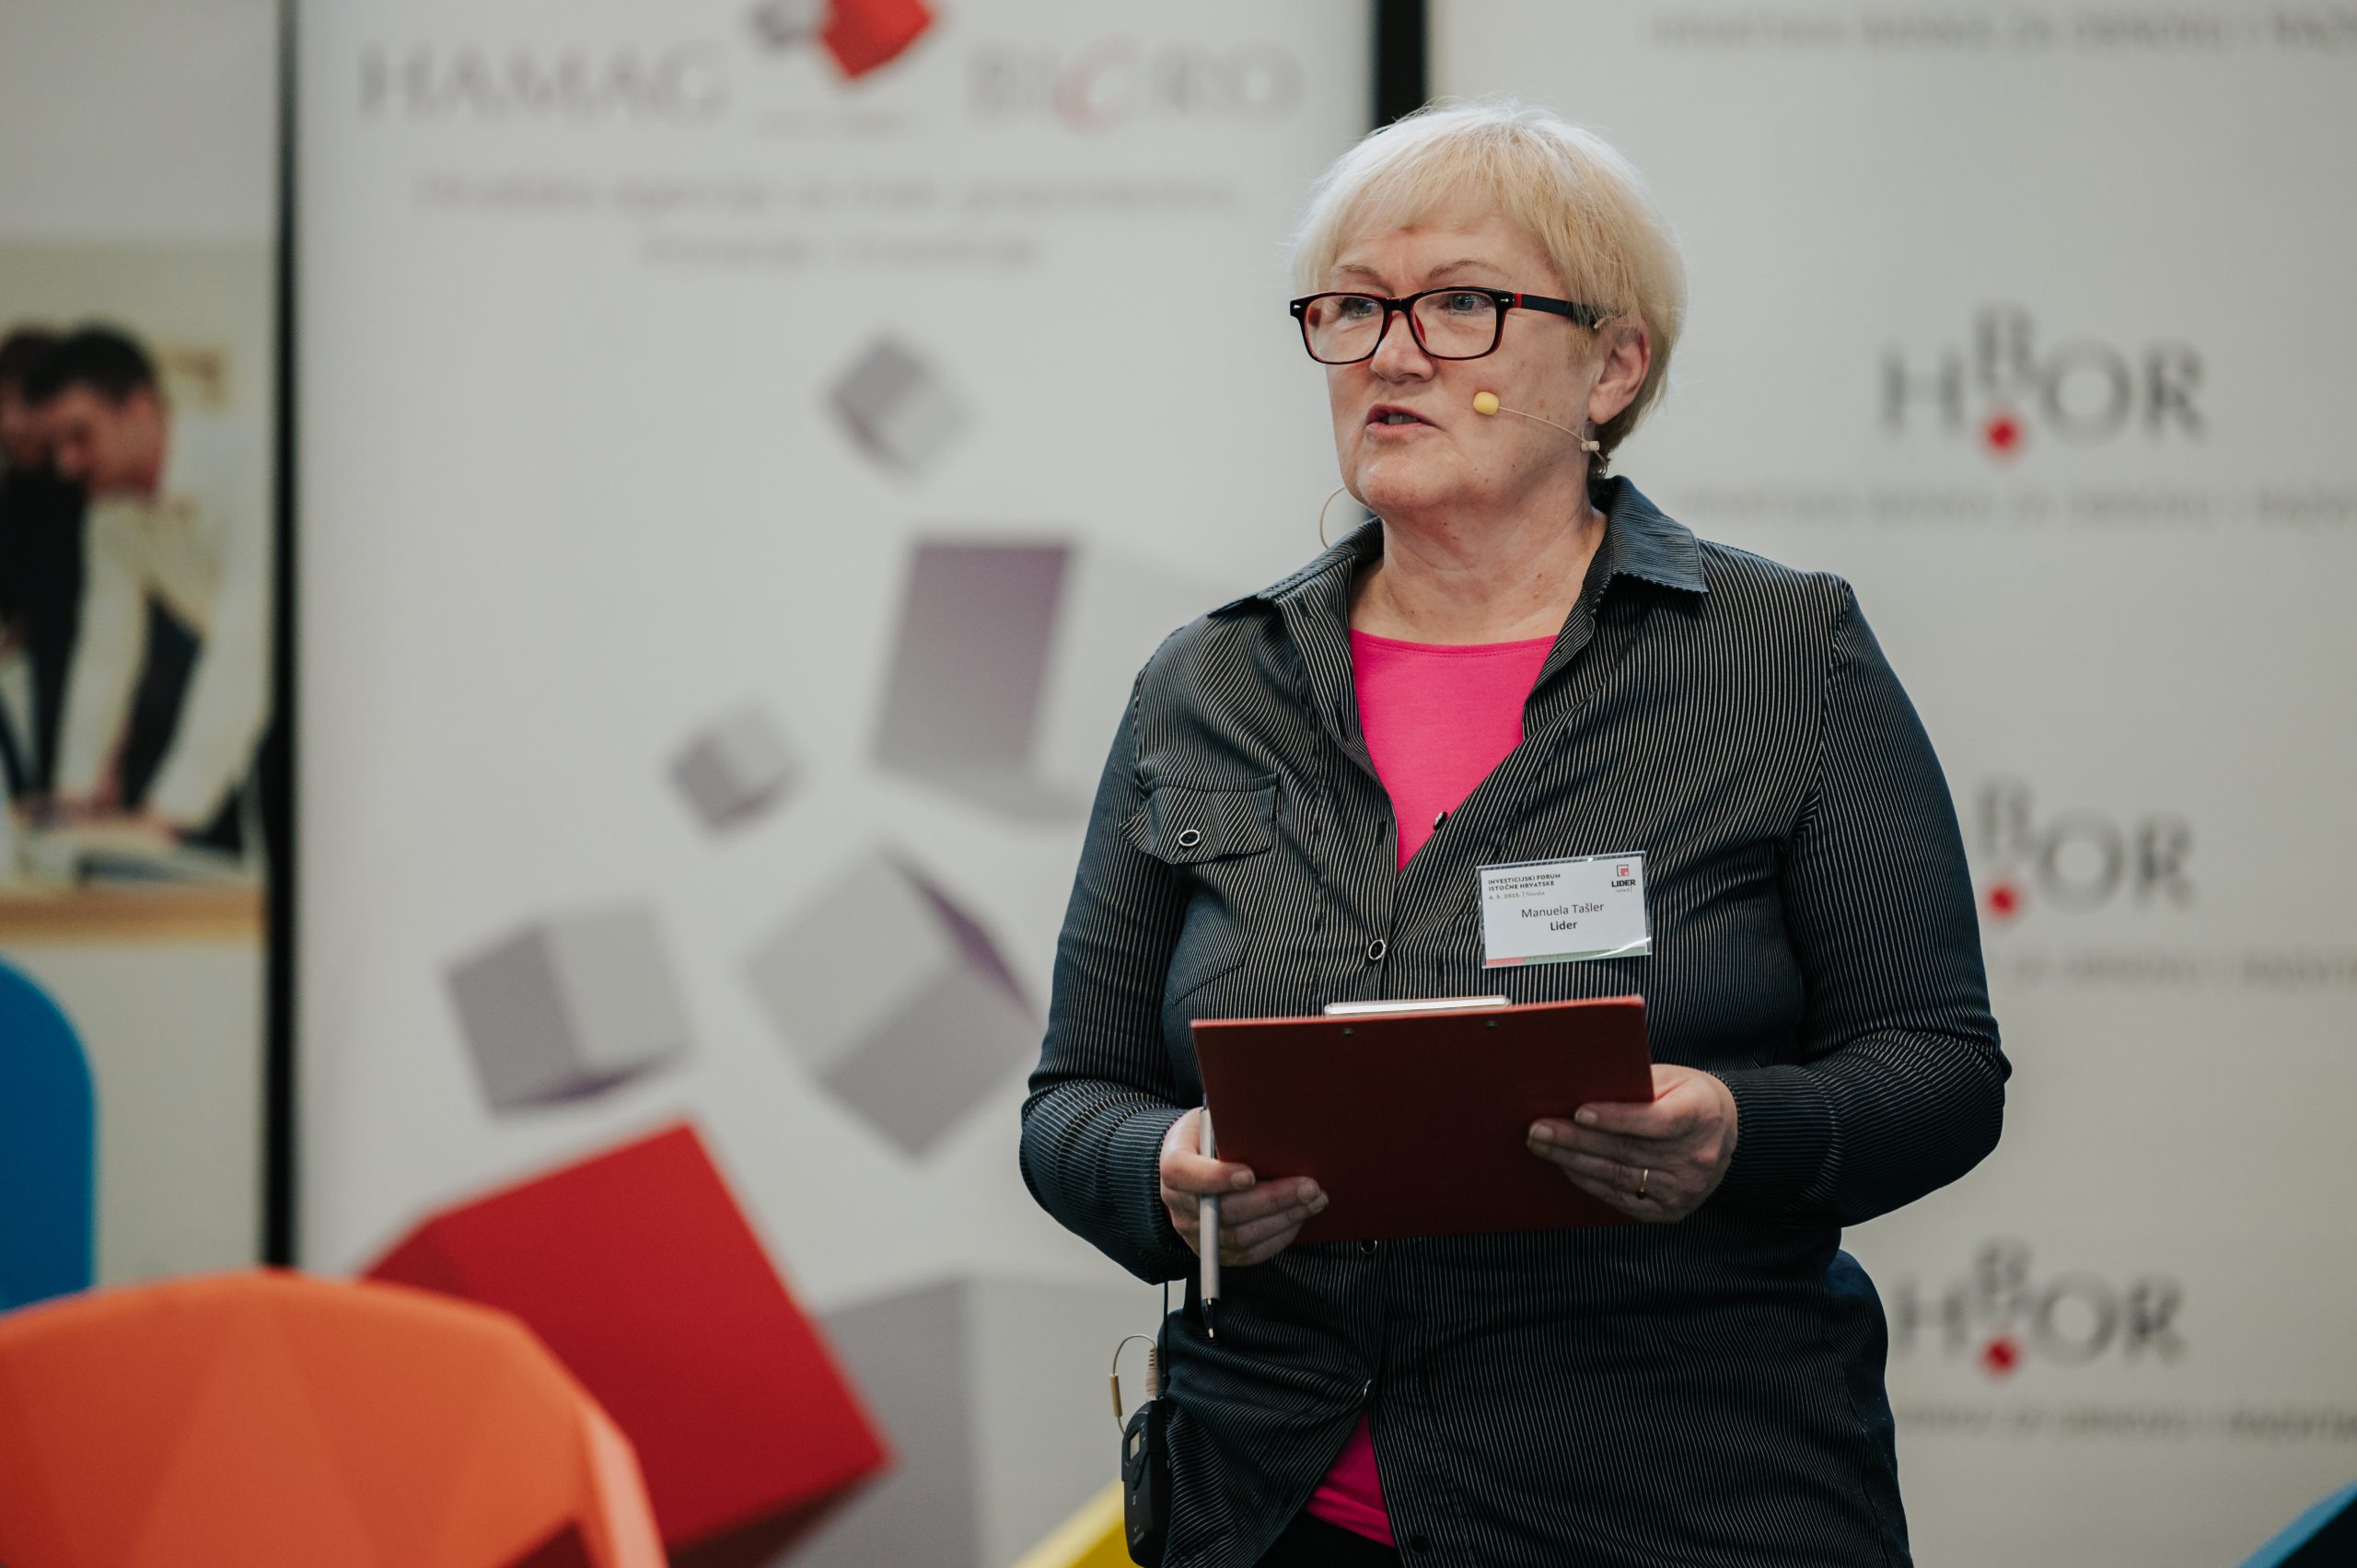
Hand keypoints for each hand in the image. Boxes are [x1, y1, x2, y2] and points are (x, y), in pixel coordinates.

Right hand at [1160, 1106, 1326, 1266]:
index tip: (1249, 1174)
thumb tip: (1268, 1125)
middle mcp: (1179, 1204)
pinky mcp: (1216, 1250)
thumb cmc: (1207, 1137)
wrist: (1193, 1163)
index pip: (1184, 1174)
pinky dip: (1278, 1237)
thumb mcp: (1211, 1119)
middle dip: (1271, 1200)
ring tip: (1314, 1200)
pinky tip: (1299, 1217)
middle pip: (1223, 1211)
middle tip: (1308, 1186)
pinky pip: (1249, 1253)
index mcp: (1173, 1165)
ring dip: (1283, 1219)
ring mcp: (1197, 1232)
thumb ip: (1229, 1125)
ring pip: (1240, 1236)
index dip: (1215, 1178)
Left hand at [1526, 1064, 1738, 1222]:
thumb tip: (1581, 1085)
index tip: (1579, 1112)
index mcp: (1701, 1116)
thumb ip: (1636, 1084)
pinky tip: (1565, 1166)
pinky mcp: (1670, 1210)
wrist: (1727, 1134)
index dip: (1617, 1118)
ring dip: (1573, 1161)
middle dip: (1576, 1140)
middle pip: (1628, 1151)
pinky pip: (1621, 1199)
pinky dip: (1589, 1182)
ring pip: (1619, 1176)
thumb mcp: (1672, 1078)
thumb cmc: (1688, 1096)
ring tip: (1542, 1145)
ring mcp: (1684, 1190)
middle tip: (1538, 1129)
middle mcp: (1697, 1158)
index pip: (1656, 1120)